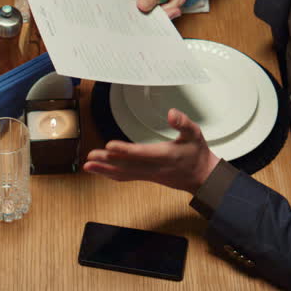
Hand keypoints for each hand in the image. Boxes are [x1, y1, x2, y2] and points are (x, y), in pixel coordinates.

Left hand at [82, 108, 220, 193]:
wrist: (202, 177)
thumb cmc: (197, 154)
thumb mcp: (195, 134)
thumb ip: (183, 123)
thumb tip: (172, 113)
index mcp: (166, 155)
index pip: (143, 153)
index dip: (126, 150)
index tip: (110, 145)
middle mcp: (155, 168)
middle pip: (128, 165)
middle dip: (107, 161)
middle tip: (91, 156)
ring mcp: (149, 175)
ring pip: (124, 173)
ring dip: (105, 170)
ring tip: (88, 165)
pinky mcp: (146, 177)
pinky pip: (125, 177)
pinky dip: (111, 175)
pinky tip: (99, 171)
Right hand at [120, 0, 189, 17]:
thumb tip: (140, 8)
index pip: (122, 2)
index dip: (132, 13)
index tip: (147, 16)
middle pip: (139, 11)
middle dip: (159, 11)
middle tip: (174, 8)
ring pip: (150, 12)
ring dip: (167, 8)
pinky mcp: (147, 0)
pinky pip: (155, 10)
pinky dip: (167, 7)